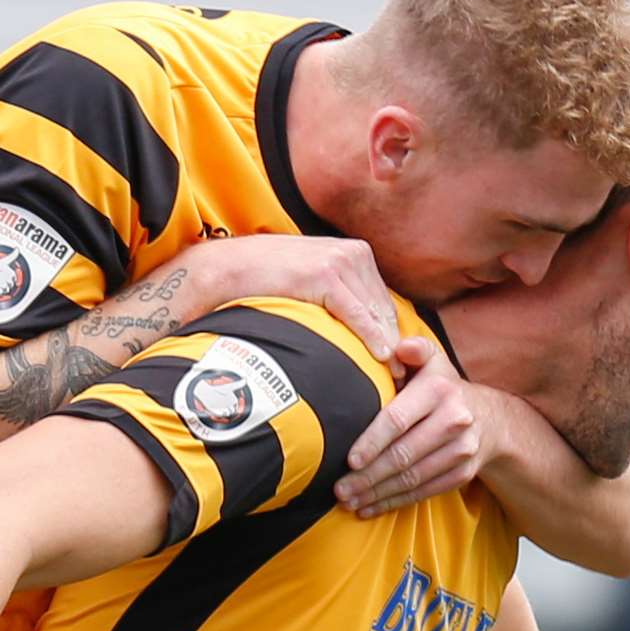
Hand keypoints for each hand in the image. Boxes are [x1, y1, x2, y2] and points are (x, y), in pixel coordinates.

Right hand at [197, 235, 399, 362]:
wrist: (227, 267)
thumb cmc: (265, 281)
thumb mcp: (310, 281)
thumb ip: (336, 297)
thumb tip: (352, 332)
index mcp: (354, 254)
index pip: (383, 301)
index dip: (393, 334)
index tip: (399, 364)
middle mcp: (354, 254)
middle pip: (385, 309)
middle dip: (395, 343)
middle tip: (402, 377)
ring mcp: (341, 262)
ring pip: (377, 313)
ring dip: (388, 346)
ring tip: (394, 377)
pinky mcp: (325, 275)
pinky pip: (358, 313)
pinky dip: (372, 337)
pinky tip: (382, 357)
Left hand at [335, 337, 489, 515]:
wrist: (491, 419)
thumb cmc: (443, 389)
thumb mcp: (433, 362)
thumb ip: (414, 351)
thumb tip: (399, 348)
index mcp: (439, 390)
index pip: (399, 420)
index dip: (372, 441)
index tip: (350, 460)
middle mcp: (455, 420)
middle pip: (403, 455)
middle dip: (368, 476)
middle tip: (339, 489)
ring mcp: (462, 450)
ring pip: (412, 478)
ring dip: (377, 493)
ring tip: (349, 501)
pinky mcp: (463, 473)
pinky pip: (424, 492)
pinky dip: (395, 502)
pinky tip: (370, 507)